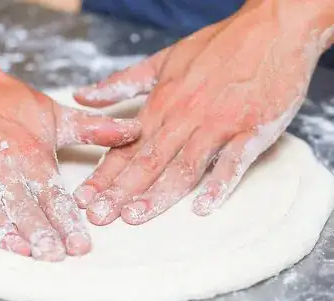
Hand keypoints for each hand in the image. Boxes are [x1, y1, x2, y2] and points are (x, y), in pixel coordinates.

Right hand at [0, 48, 140, 260]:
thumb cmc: (5, 100)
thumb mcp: (52, 113)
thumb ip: (92, 129)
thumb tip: (135, 131)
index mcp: (30, 151)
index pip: (53, 194)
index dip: (68, 221)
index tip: (81, 245)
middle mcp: (0, 161)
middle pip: (23, 204)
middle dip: (40, 232)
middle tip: (55, 256)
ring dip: (5, 229)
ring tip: (22, 251)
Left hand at [73, 0, 333, 224]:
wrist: (274, 27)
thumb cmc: (217, 45)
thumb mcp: (162, 60)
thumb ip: (121, 82)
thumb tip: (82, 96)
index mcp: (162, 102)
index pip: (126, 146)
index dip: (103, 174)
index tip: (84, 198)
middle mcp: (186, 116)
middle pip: (148, 161)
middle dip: (120, 191)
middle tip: (98, 217)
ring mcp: (219, 124)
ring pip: (184, 166)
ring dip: (158, 194)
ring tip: (134, 217)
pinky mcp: (252, 129)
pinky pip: (234, 161)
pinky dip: (219, 185)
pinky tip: (203, 208)